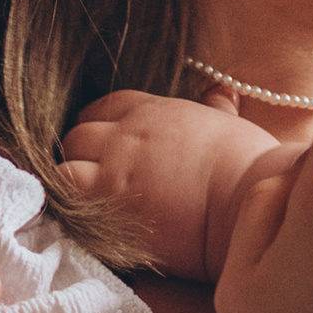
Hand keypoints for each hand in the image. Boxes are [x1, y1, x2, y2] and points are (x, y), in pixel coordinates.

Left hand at [62, 88, 278, 282]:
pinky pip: (64, 195)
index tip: (107, 148)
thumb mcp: (230, 125)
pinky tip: (83, 220)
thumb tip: (221, 92)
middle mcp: (126, 134)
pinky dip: (66, 206)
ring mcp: (112, 168)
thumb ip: (217, 108)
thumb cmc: (248, 166)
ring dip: (71, 182)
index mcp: (154, 111)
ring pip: (64, 165)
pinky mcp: (106, 204)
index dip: (101, 127)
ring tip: (88, 205)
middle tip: (97, 181)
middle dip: (82, 155)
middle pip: (79, 134)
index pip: (105, 107)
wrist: (246, 201)